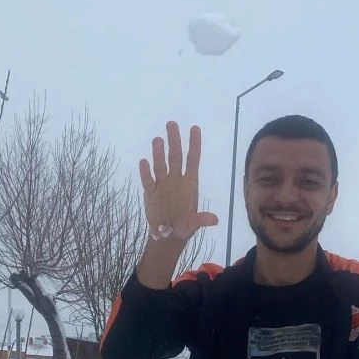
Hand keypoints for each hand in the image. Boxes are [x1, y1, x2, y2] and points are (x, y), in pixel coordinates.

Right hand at [138, 121, 218, 241]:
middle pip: (175, 157)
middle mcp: (176, 181)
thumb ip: (200, 220)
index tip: (194, 128)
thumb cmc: (183, 228)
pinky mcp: (150, 192)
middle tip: (171, 124)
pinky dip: (145, 172)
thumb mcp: (192, 225)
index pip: (192, 160)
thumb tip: (214, 220)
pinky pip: (147, 180)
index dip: (194, 144)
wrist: (167, 235)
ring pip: (160, 165)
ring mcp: (162, 185)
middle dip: (174, 140)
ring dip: (158, 153)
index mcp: (189, 185)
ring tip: (157, 140)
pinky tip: (143, 162)